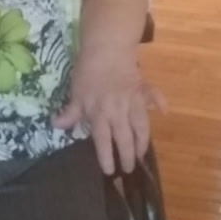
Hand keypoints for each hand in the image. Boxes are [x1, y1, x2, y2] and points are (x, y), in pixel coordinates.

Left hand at [54, 49, 164, 176]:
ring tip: (142, 154)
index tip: (109, 171)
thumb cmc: (87, 71)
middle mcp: (118, 112)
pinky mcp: (143, 88)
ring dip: (143, 141)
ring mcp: (133, 101)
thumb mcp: (76, 93)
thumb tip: (56, 126)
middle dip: (128, 156)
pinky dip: (161, 102)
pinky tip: (164, 111)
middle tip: (128, 168)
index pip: (103, 141)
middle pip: (125, 139)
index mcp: (100, 114)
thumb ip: (70, 112)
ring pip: (141, 126)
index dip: (107, 158)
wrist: (106, 48)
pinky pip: (154, 96)